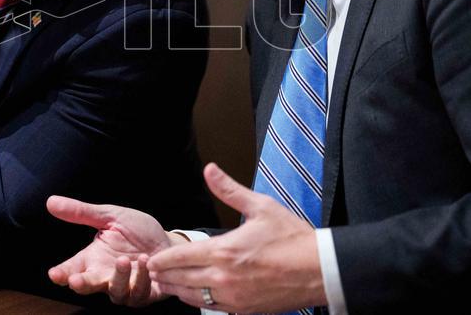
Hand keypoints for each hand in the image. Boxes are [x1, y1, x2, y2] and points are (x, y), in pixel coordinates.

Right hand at [46, 195, 181, 306]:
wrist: (168, 242)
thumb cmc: (138, 231)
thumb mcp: (111, 216)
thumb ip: (82, 212)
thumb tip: (51, 201)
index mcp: (93, 258)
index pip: (72, 269)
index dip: (61, 274)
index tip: (54, 274)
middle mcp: (106, 276)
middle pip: (88, 286)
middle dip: (81, 284)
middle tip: (75, 280)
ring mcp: (124, 287)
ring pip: (115, 291)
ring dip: (117, 277)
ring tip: (122, 260)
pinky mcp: (144, 294)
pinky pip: (138, 293)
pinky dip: (141, 277)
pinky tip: (145, 262)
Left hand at [147, 163, 324, 312]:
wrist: (319, 270)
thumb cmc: (292, 237)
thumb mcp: (261, 206)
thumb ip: (229, 190)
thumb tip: (210, 170)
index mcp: (223, 251)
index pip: (179, 258)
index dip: (161, 259)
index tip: (151, 259)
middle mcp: (223, 277)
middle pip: (180, 280)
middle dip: (163, 276)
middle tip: (152, 272)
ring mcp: (233, 297)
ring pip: (193, 298)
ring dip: (178, 290)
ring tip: (168, 283)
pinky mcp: (244, 310)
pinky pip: (212, 307)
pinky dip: (199, 301)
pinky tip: (196, 293)